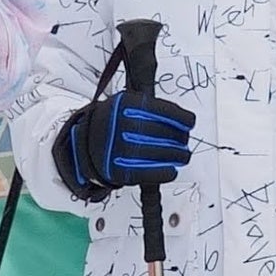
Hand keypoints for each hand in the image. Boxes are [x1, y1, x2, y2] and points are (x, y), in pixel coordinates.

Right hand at [51, 91, 195, 197]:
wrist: (85, 144)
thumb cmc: (114, 122)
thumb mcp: (127, 102)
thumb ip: (152, 104)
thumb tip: (185, 118)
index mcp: (125, 104)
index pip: (162, 111)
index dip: (181, 118)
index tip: (190, 122)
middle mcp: (120, 125)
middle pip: (163, 133)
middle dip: (179, 139)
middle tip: (185, 141)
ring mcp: (118, 148)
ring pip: (158, 153)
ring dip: (176, 156)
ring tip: (182, 155)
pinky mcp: (117, 170)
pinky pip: (147, 173)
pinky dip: (164, 172)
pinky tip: (171, 169)